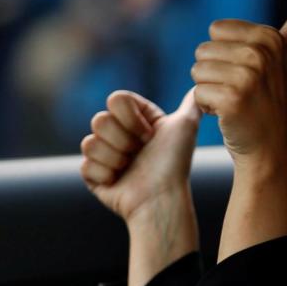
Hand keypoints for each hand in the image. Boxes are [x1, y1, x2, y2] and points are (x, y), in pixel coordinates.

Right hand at [80, 89, 200, 222]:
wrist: (161, 199)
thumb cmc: (174, 163)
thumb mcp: (186, 125)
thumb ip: (191, 102)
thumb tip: (201, 86)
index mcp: (136, 119)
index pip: (116, 100)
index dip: (132, 119)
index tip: (150, 135)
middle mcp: (118, 133)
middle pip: (99, 120)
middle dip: (123, 140)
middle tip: (140, 153)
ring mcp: (104, 154)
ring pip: (89, 143)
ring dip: (115, 158)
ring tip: (130, 168)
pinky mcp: (93, 175)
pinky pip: (85, 165)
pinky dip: (105, 174)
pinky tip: (119, 180)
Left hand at [191, 0, 286, 165]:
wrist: (269, 148)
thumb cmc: (272, 100)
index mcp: (270, 37)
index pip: (216, 30)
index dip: (225, 53)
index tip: (248, 72)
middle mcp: (261, 53)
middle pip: (203, 50)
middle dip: (215, 72)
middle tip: (240, 91)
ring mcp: (248, 76)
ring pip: (197, 71)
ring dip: (210, 89)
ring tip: (234, 101)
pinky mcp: (232, 99)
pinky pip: (197, 93)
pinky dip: (207, 107)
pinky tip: (228, 114)